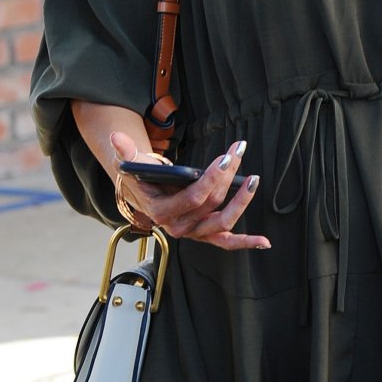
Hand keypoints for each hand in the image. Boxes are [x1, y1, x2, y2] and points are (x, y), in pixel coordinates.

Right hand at [110, 132, 270, 250]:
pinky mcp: (205, 234)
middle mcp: (178, 227)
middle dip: (228, 177)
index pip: (193, 198)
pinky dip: (245, 242)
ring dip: (242, 202)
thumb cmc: (141, 176)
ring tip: (254, 180)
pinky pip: (226, 242)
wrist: (143, 193)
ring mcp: (193, 232)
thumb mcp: (131, 163)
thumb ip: (125, 152)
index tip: (226, 158)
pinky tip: (265, 242)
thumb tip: (116, 138)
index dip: (212, 179)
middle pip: (211, 204)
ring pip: (222, 222)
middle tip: (237, 151)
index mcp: (161, 211)